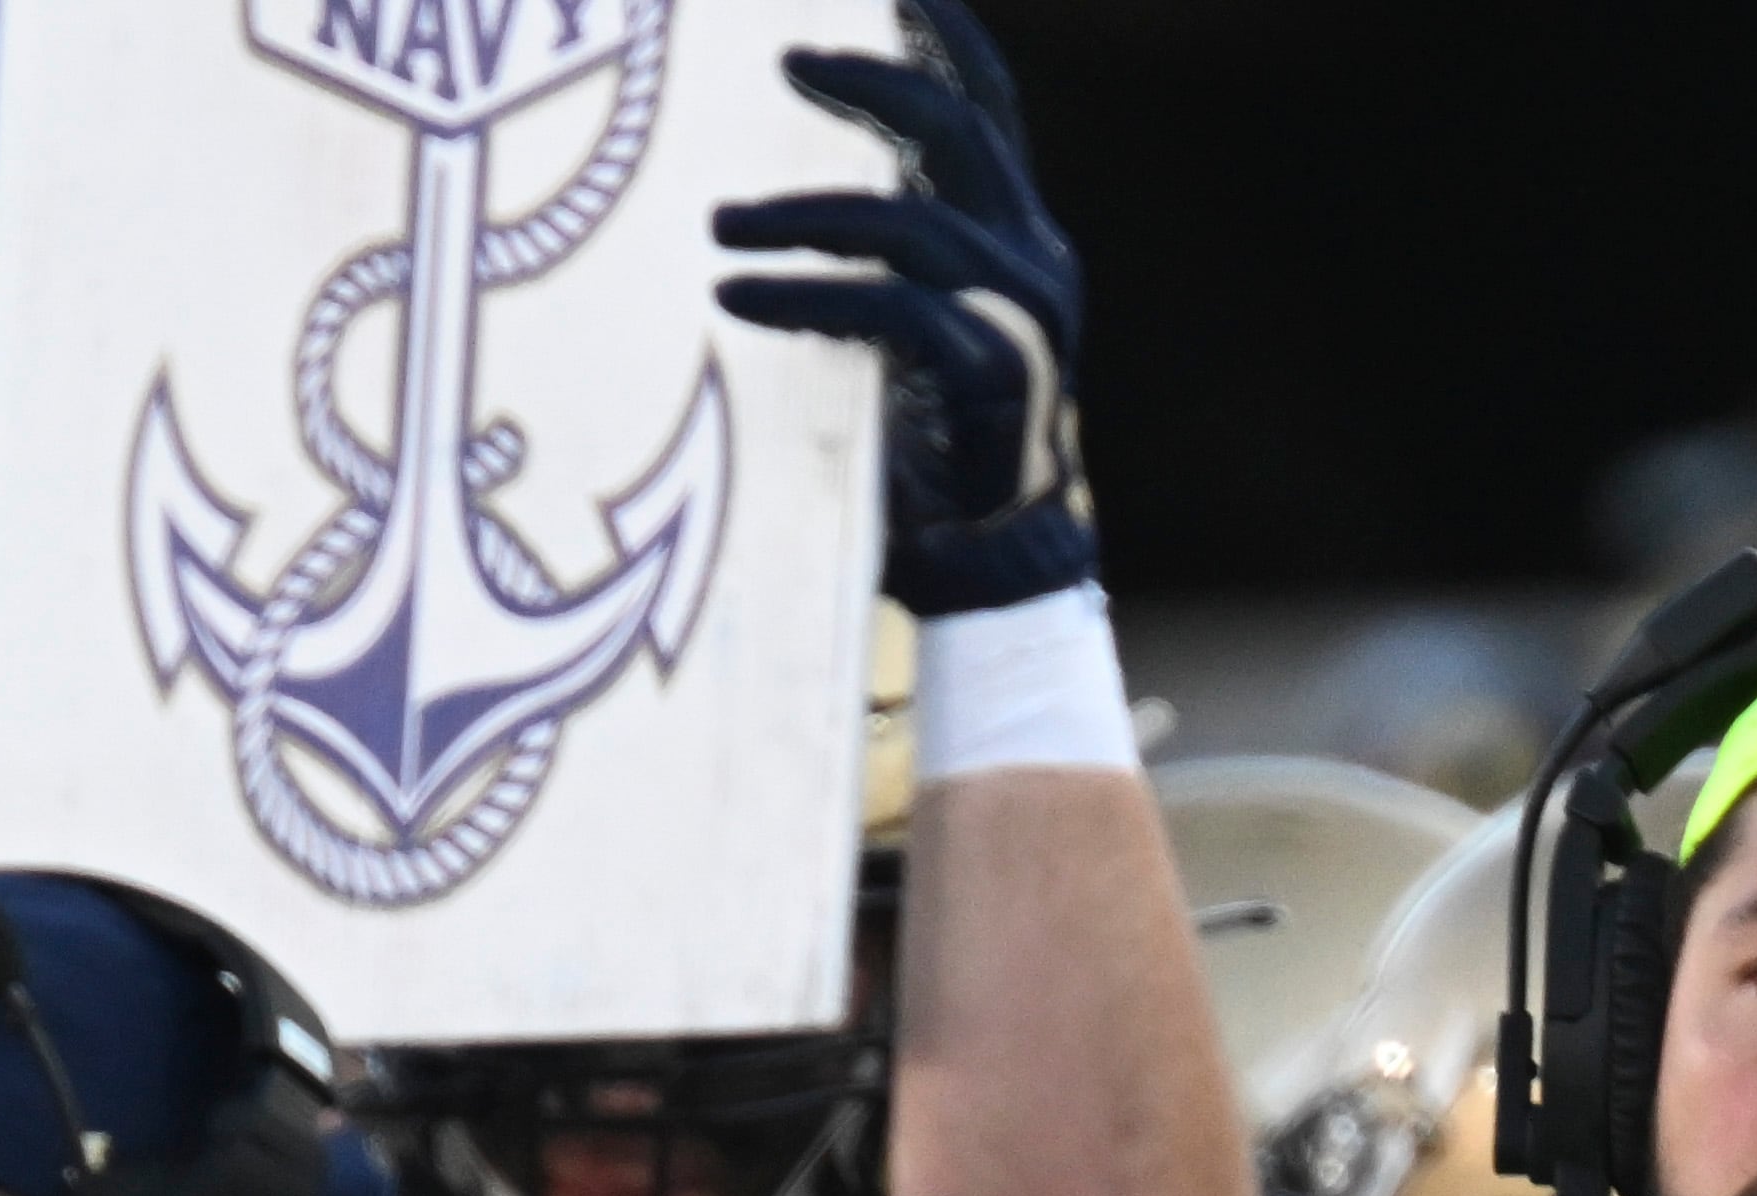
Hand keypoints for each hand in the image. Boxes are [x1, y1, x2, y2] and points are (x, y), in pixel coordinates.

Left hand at [712, 6, 1096, 615]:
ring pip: (912, 221)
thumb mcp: (899, 331)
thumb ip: (873, 258)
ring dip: (801, 215)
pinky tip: (738, 296)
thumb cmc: (927, 460)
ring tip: (721, 229)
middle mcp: (1035, 262)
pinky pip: (892, 307)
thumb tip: (761, 191)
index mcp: (1017, 239)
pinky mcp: (995, 379)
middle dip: (870, 78)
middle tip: (783, 57)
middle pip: (959, 126)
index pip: (986, 102)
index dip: (941, 27)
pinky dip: (805, 294)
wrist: (994, 579)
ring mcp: (1024, 320)